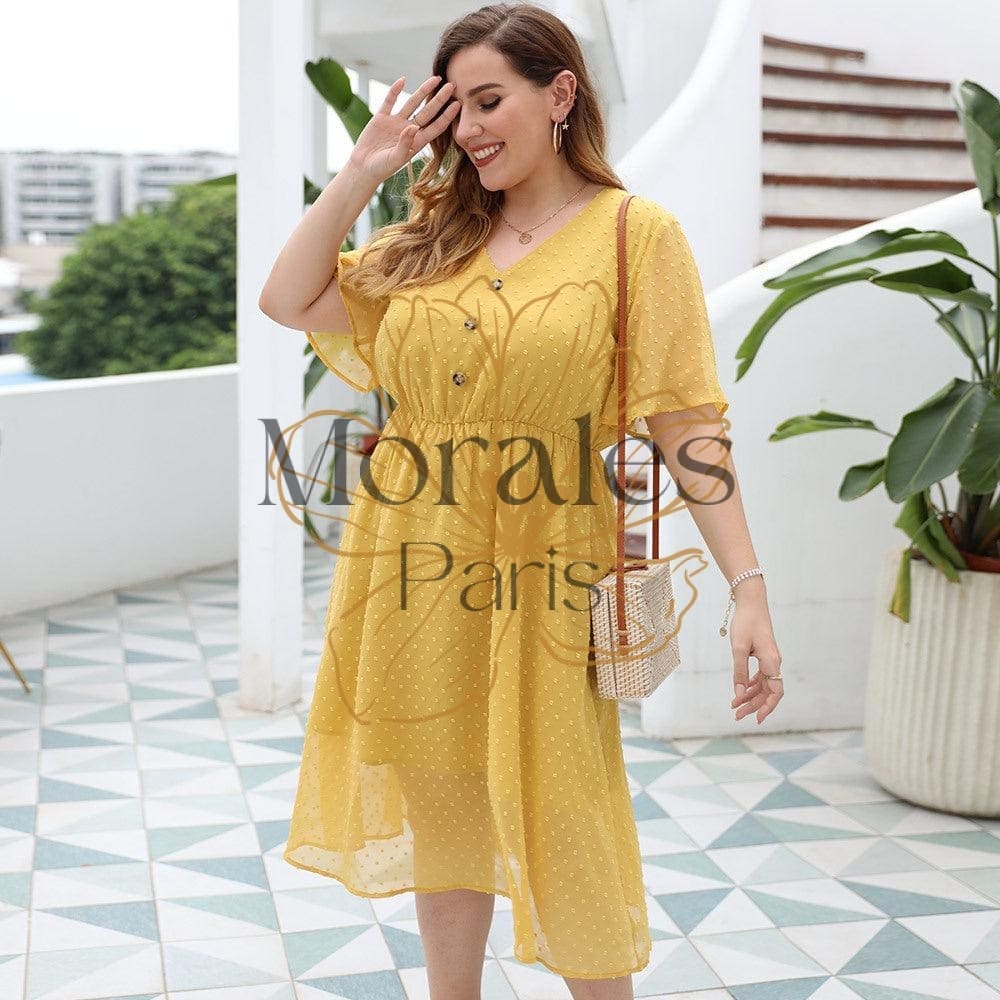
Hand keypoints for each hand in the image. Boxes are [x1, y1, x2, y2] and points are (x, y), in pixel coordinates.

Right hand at [349, 75, 459, 183]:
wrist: (363, 168)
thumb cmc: (381, 169)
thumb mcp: (395, 159)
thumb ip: (405, 144)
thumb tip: (414, 126)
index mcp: (416, 142)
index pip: (435, 126)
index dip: (447, 116)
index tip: (457, 104)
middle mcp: (409, 130)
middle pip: (428, 112)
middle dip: (440, 99)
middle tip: (452, 85)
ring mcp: (395, 122)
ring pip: (412, 103)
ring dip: (423, 91)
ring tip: (435, 79)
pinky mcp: (381, 118)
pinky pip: (389, 101)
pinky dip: (395, 91)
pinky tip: (402, 80)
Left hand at [728, 597, 782, 723]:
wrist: (751, 602)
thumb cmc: (745, 622)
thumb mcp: (738, 648)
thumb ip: (739, 671)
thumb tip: (738, 694)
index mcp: (772, 662)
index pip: (775, 692)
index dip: (767, 707)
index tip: (756, 719)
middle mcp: (774, 662)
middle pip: (767, 691)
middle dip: (753, 705)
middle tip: (736, 715)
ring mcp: (770, 659)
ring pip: (763, 685)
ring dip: (750, 696)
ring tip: (735, 705)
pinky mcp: (765, 655)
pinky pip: (761, 676)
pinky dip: (751, 684)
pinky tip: (741, 690)